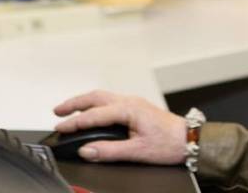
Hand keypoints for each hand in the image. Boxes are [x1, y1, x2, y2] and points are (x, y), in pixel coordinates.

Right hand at [52, 90, 186, 163]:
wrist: (190, 139)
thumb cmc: (169, 144)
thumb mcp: (138, 151)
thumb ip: (109, 151)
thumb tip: (87, 151)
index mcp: (128, 109)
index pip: (94, 115)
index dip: (74, 123)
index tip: (60, 129)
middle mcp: (129, 101)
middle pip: (94, 97)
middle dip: (73, 104)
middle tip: (57, 113)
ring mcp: (133, 101)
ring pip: (102, 96)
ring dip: (83, 101)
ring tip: (68, 109)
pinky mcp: (136, 106)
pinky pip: (110, 100)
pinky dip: (95, 103)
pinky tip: (91, 110)